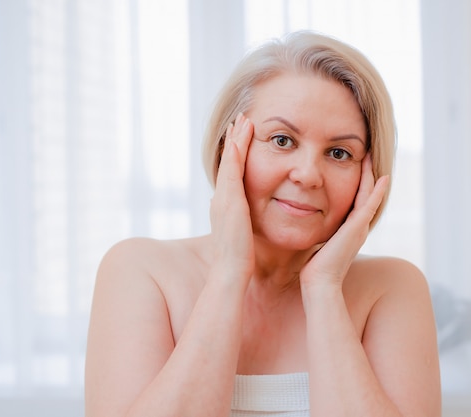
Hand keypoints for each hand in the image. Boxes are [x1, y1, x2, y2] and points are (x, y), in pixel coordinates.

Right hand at [209, 112, 254, 282]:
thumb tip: (250, 220)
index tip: (242, 136)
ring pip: (228, 161)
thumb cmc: (240, 259)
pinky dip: (234, 153)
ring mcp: (223, 198)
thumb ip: (245, 223)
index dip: (235, 153)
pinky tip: (239, 137)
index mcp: (226, 205)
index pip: (231, 173)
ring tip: (242, 120)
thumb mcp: (243, 235)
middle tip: (240, 119)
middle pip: (227, 162)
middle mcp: (221, 198)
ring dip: (235, 139)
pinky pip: (231, 170)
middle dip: (233, 140)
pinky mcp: (229, 201)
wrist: (230, 271)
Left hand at [300, 153, 388, 288]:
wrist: (319, 282)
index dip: (358, 183)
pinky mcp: (357, 228)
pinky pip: (370, 204)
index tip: (355, 167)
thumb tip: (306, 223)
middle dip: (366, 175)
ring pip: (369, 195)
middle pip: (366, 194)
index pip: (356, 201)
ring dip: (371, 176)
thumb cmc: (314, 268)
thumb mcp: (318, 243)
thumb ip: (319, 232)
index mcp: (349, 230)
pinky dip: (377, 191)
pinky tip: (383, 177)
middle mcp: (358, 227)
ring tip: (371, 157)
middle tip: (367, 154)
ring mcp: (360, 227)